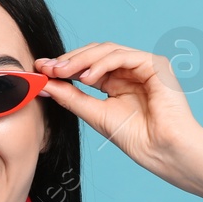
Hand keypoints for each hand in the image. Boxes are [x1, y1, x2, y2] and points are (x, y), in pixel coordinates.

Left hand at [34, 43, 202, 179]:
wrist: (162, 151)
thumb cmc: (135, 138)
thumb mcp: (94, 113)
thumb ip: (70, 97)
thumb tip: (44, 84)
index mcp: (117, 82)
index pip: (87, 65)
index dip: (64, 65)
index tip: (40, 69)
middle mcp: (131, 71)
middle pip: (96, 53)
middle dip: (69, 59)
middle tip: (48, 68)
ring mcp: (144, 65)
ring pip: (107, 51)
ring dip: (81, 60)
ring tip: (63, 72)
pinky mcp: (155, 64)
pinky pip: (123, 56)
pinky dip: (102, 63)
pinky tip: (87, 77)